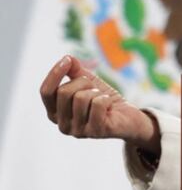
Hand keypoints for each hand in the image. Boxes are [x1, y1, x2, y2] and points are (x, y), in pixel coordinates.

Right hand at [40, 56, 159, 153]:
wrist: (128, 117)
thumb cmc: (104, 100)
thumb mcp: (88, 83)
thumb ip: (75, 71)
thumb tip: (67, 58)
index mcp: (55, 113)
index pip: (45, 92)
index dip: (54, 74)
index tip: (67, 59)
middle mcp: (62, 125)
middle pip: (64, 92)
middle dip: (83, 83)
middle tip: (95, 90)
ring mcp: (78, 131)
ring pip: (81, 97)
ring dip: (96, 93)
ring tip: (103, 101)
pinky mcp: (95, 131)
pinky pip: (97, 104)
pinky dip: (106, 99)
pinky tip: (110, 107)